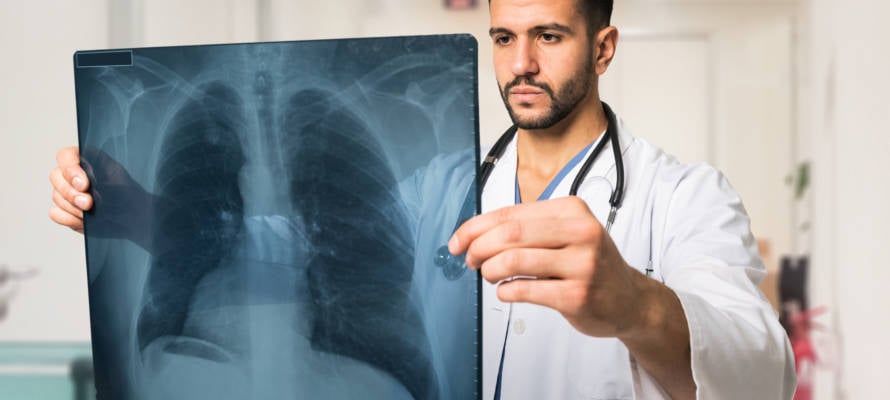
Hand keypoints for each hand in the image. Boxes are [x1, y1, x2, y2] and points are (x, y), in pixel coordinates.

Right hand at [48, 146, 151, 241]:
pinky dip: (68, 219)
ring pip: (56, 196)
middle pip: (56, 177)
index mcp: (85, 160)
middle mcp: (72, 174)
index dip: (70, 170)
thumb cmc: (126, 193)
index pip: (64, 156)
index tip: (84, 185)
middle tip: (89, 203)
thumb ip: (96, 176)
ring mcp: (66, 191)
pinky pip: (56, 213)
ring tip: (91, 213)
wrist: (133, 215)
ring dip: (74, 207)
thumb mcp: (116, 178)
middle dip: (72, 193)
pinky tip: (83, 220)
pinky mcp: (65, 210)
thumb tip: (79, 184)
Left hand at [448, 196, 650, 338]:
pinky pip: (525, 290)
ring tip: (488, 274)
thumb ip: (528, 229)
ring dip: (490, 269)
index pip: (511, 213)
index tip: (458, 240)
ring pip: (514, 261)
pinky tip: (506, 290)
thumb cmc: (590, 264)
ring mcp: (581, 264)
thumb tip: (475, 234)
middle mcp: (581, 232)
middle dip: (479, 247)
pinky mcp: (577, 295)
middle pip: (510, 234)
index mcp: (572, 210)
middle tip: (470, 260)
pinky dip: (505, 290)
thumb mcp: (567, 233)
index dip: (476, 227)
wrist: (630, 300)